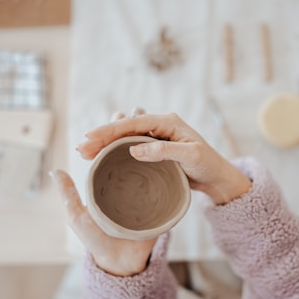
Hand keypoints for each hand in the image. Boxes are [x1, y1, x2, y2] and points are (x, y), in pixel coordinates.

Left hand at [49, 109, 158, 276]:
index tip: (117, 112)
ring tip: (157, 122)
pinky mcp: (161, 201)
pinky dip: (168, 162)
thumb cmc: (97, 242)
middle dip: (137, 129)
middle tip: (139, 109)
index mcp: (108, 182)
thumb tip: (55, 171)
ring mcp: (146, 191)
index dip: (114, 132)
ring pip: (151, 159)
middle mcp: (128, 182)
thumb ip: (69, 195)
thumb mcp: (79, 217)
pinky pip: (165, 179)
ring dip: (154, 139)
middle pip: (133, 149)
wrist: (122, 264)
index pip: (112, 150)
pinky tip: (172, 146)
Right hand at [77, 112, 251, 204]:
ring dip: (105, 143)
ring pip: (124, 136)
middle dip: (101, 137)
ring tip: (84, 152)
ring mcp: (156, 137)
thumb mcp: (190, 156)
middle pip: (124, 128)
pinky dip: (114, 150)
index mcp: (167, 121)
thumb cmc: (208, 165)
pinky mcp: (154, 148)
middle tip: (81, 149)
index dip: (109, 130)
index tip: (89, 137)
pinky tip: (101, 156)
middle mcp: (160, 125)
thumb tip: (133, 149)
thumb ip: (164, 151)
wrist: (217, 177)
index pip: (133, 123)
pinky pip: (129, 146)